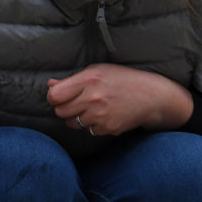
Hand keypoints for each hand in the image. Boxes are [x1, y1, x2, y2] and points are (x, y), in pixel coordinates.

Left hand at [46, 64, 193, 136]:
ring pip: (72, 123)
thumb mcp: (98, 71)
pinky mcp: (107, 128)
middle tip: (76, 102)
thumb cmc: (122, 79)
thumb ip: (72, 80)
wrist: (151, 96)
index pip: (54, 95)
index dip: (53, 96)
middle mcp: (93, 98)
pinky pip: (88, 130)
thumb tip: (50, 85)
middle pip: (60, 111)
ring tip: (93, 107)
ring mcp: (100, 115)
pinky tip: (104, 115)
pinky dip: (92, 125)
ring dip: (78, 117)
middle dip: (64, 108)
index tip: (59, 95)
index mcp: (89, 80)